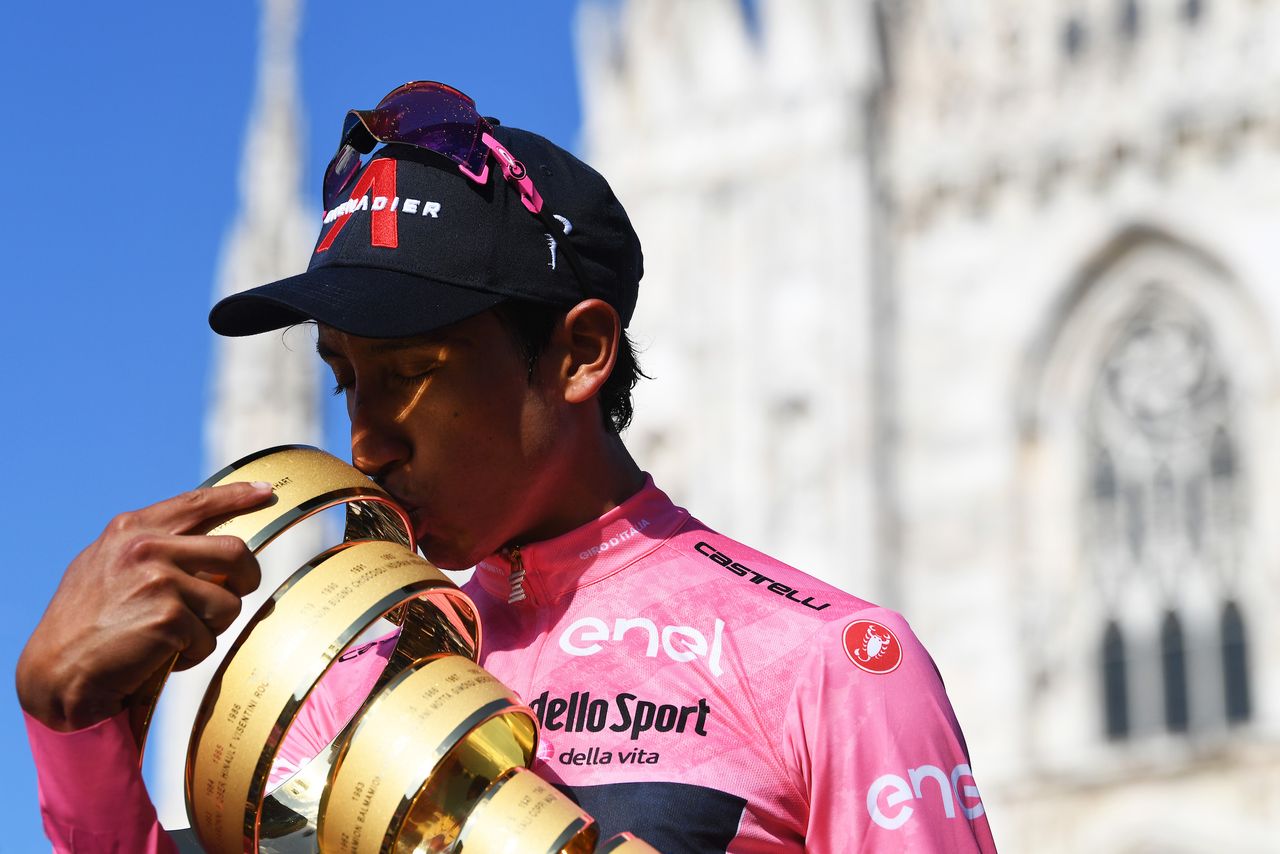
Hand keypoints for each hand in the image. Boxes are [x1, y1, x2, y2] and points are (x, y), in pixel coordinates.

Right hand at [16, 482, 272, 731]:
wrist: (54, 672)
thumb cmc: (85, 624)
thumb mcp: (109, 566)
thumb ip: (152, 548)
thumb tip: (207, 540)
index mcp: (132, 530)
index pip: (197, 504)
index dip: (237, 497)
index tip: (264, 492)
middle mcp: (146, 547)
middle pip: (236, 552)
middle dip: (245, 580)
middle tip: (233, 596)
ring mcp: (158, 581)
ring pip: (229, 602)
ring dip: (210, 628)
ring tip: (172, 638)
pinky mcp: (167, 618)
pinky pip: (209, 638)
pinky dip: (192, 654)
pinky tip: (159, 657)